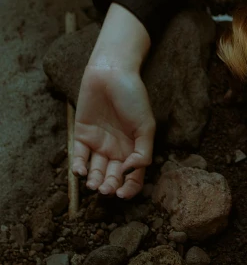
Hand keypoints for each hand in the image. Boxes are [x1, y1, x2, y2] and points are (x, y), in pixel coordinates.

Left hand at [70, 2, 153, 198]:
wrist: (112, 74)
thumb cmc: (133, 97)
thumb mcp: (146, 125)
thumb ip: (143, 151)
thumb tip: (133, 171)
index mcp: (135, 147)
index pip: (133, 176)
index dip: (129, 188)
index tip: (123, 194)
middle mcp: (117, 149)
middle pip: (113, 176)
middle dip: (110, 186)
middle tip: (106, 189)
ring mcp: (99, 143)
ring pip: (95, 170)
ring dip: (94, 180)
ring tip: (94, 184)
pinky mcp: (81, 136)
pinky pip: (78, 157)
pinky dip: (78, 167)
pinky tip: (81, 172)